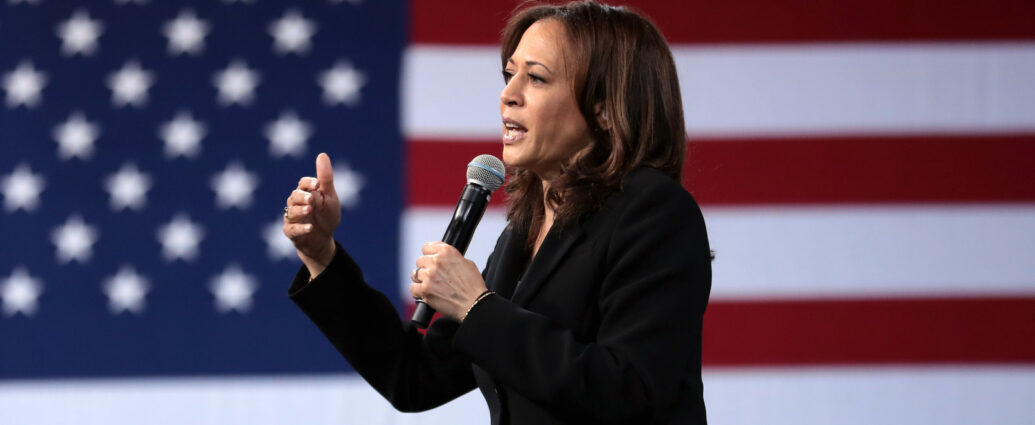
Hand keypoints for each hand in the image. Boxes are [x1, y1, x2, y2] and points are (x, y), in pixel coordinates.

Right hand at [283, 153, 340, 276]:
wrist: (324, 239)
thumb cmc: (326, 215)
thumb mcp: (329, 197)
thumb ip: (325, 178)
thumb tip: (322, 154)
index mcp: (306, 193)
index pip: (303, 184)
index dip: (308, 183)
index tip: (317, 184)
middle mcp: (296, 204)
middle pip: (294, 196)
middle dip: (302, 196)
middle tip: (311, 199)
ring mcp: (293, 218)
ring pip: (291, 212)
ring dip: (300, 210)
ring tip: (310, 209)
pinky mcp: (292, 232)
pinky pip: (292, 230)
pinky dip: (301, 228)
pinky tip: (310, 227)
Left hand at [410, 242, 487, 321]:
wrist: (474, 303)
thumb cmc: (473, 285)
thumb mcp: (467, 263)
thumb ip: (452, 258)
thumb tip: (443, 258)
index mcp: (447, 252)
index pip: (426, 247)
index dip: (429, 254)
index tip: (430, 259)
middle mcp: (436, 262)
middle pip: (420, 260)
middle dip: (425, 268)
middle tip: (433, 276)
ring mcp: (429, 276)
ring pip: (415, 274)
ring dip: (420, 279)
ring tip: (429, 285)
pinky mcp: (425, 290)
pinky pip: (413, 288)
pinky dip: (417, 291)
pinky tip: (425, 293)